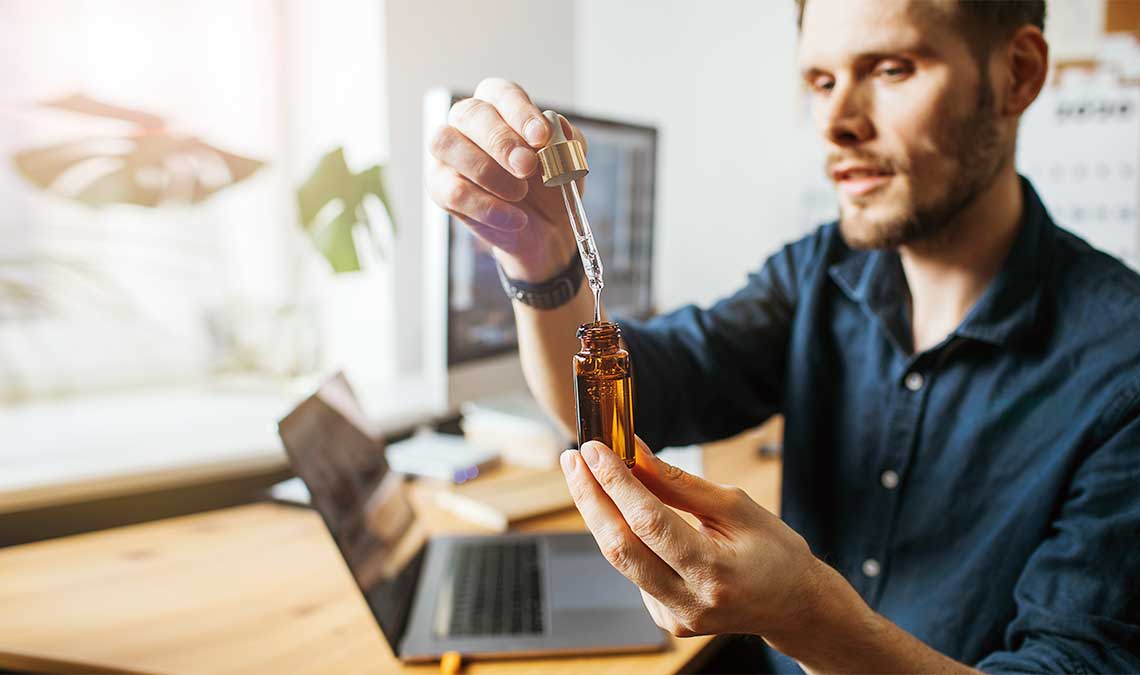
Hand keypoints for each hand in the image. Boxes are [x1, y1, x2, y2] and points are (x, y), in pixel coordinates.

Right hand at [427, 77, 586, 281]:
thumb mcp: (566, 162)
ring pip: (447, 143)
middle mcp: (466, 122)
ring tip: (519, 193)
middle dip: (501, 141)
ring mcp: (448, 153)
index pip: (502, 94)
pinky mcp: (439, 186)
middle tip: (527, 167)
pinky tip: (514, 218)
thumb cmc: (549, 185)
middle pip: (470, 113)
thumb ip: (564, 141)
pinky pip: (453, 191)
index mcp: (499, 105)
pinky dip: (486, 207)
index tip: (541, 137)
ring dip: (486, 170)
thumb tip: (556, 126)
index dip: (520, 113)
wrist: (545, 229)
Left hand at [560, 436, 841, 642]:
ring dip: (600, 514)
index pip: (649, 522)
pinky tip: (626, 517)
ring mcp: (676, 617)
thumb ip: (679, 484)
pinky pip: (634, 572)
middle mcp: (691, 602)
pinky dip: (626, 538)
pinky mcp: (668, 622)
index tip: (592, 449)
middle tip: (572, 458)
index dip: (615, 482)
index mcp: (715, 571)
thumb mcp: (736, 506)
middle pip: (621, 546)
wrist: (794, 605)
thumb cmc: (774, 551)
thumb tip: (634, 454)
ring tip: (587, 474)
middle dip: (590, 497)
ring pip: (620, 560)